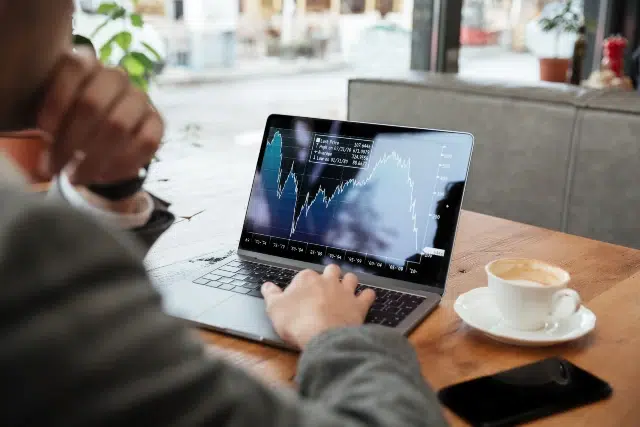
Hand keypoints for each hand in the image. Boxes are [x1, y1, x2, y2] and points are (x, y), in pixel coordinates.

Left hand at [37, 48, 162, 184]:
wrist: (99, 130)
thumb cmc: (67, 120)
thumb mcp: (51, 112)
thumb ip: (47, 121)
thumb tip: (42, 160)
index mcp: (87, 62)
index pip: (74, 69)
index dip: (56, 102)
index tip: (42, 132)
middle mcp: (116, 76)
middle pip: (92, 104)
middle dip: (70, 141)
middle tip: (54, 168)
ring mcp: (140, 98)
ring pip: (118, 126)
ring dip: (93, 158)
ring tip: (76, 178)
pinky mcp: (157, 122)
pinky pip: (146, 143)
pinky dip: (121, 165)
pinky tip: (103, 177)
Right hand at [261, 265, 375, 349]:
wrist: (323, 335)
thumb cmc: (296, 322)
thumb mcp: (274, 308)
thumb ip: (271, 295)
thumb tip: (266, 286)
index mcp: (306, 278)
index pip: (304, 276)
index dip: (303, 286)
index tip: (300, 296)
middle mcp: (328, 280)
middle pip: (331, 271)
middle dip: (330, 276)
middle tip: (325, 288)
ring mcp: (345, 291)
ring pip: (351, 277)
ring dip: (349, 282)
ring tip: (345, 290)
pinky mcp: (359, 305)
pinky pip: (367, 294)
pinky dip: (366, 296)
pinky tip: (364, 299)